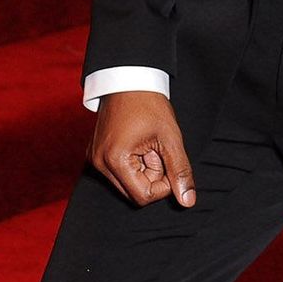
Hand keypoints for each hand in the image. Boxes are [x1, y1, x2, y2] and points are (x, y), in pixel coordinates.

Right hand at [88, 92, 196, 207]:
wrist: (129, 79)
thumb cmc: (150, 105)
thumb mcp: (170, 137)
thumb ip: (180, 170)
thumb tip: (188, 202)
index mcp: (114, 160)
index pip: (143, 197)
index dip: (163, 184)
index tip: (168, 160)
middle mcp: (99, 164)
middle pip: (134, 192)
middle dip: (152, 176)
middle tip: (157, 149)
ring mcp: (94, 159)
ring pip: (127, 183)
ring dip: (143, 170)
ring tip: (147, 144)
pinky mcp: (95, 154)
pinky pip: (118, 172)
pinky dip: (132, 163)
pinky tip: (137, 143)